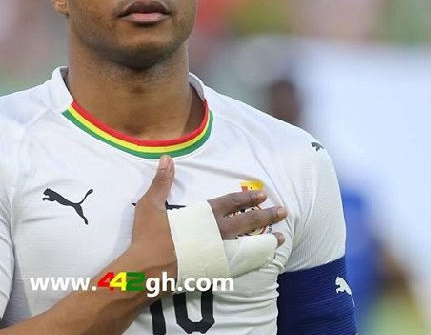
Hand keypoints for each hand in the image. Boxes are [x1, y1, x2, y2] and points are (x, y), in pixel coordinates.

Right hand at [130, 155, 286, 278]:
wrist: (147, 271)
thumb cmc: (148, 238)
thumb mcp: (150, 205)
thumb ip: (161, 182)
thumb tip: (167, 158)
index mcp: (204, 216)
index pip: (231, 203)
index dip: (247, 198)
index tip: (263, 195)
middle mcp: (216, 233)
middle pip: (247, 222)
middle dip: (266, 215)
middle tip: (282, 211)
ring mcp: (218, 254)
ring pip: (250, 244)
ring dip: (266, 238)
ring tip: (282, 236)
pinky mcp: (216, 271)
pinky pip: (242, 264)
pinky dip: (256, 259)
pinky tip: (263, 259)